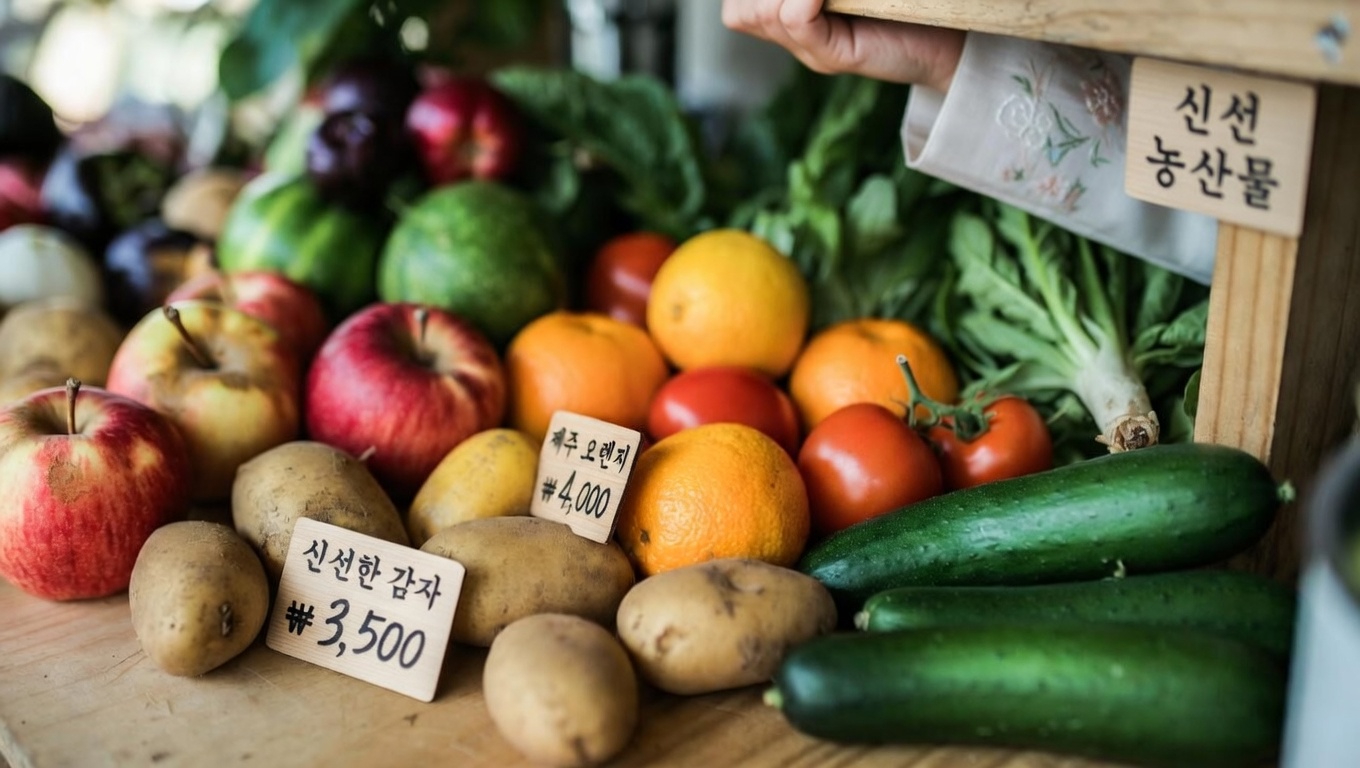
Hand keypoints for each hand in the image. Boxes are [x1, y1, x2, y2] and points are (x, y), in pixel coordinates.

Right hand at [722, 0, 965, 91]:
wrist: (947, 47)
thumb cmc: (904, 12)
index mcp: (792, 21)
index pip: (737, 7)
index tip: (801, 0)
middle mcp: (794, 41)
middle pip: (740, 11)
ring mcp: (812, 53)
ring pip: (763, 12)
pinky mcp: (834, 57)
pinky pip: (796, 18)